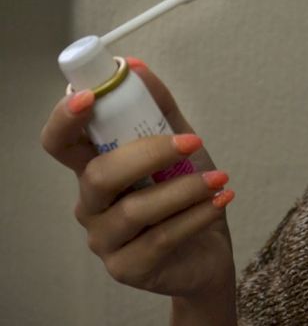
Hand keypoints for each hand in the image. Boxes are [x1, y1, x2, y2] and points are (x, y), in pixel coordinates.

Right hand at [41, 58, 236, 303]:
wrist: (208, 249)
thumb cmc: (186, 193)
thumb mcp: (177, 145)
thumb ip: (157, 109)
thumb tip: (137, 67)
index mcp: (94, 168)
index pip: (59, 143)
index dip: (65, 119)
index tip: (91, 96)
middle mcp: (91, 204)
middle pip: (98, 175)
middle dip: (148, 153)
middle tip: (193, 141)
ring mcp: (105, 240)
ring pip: (135, 210)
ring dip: (185, 189)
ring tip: (219, 178)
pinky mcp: (127, 268)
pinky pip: (161, 239)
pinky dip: (197, 216)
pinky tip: (220, 200)